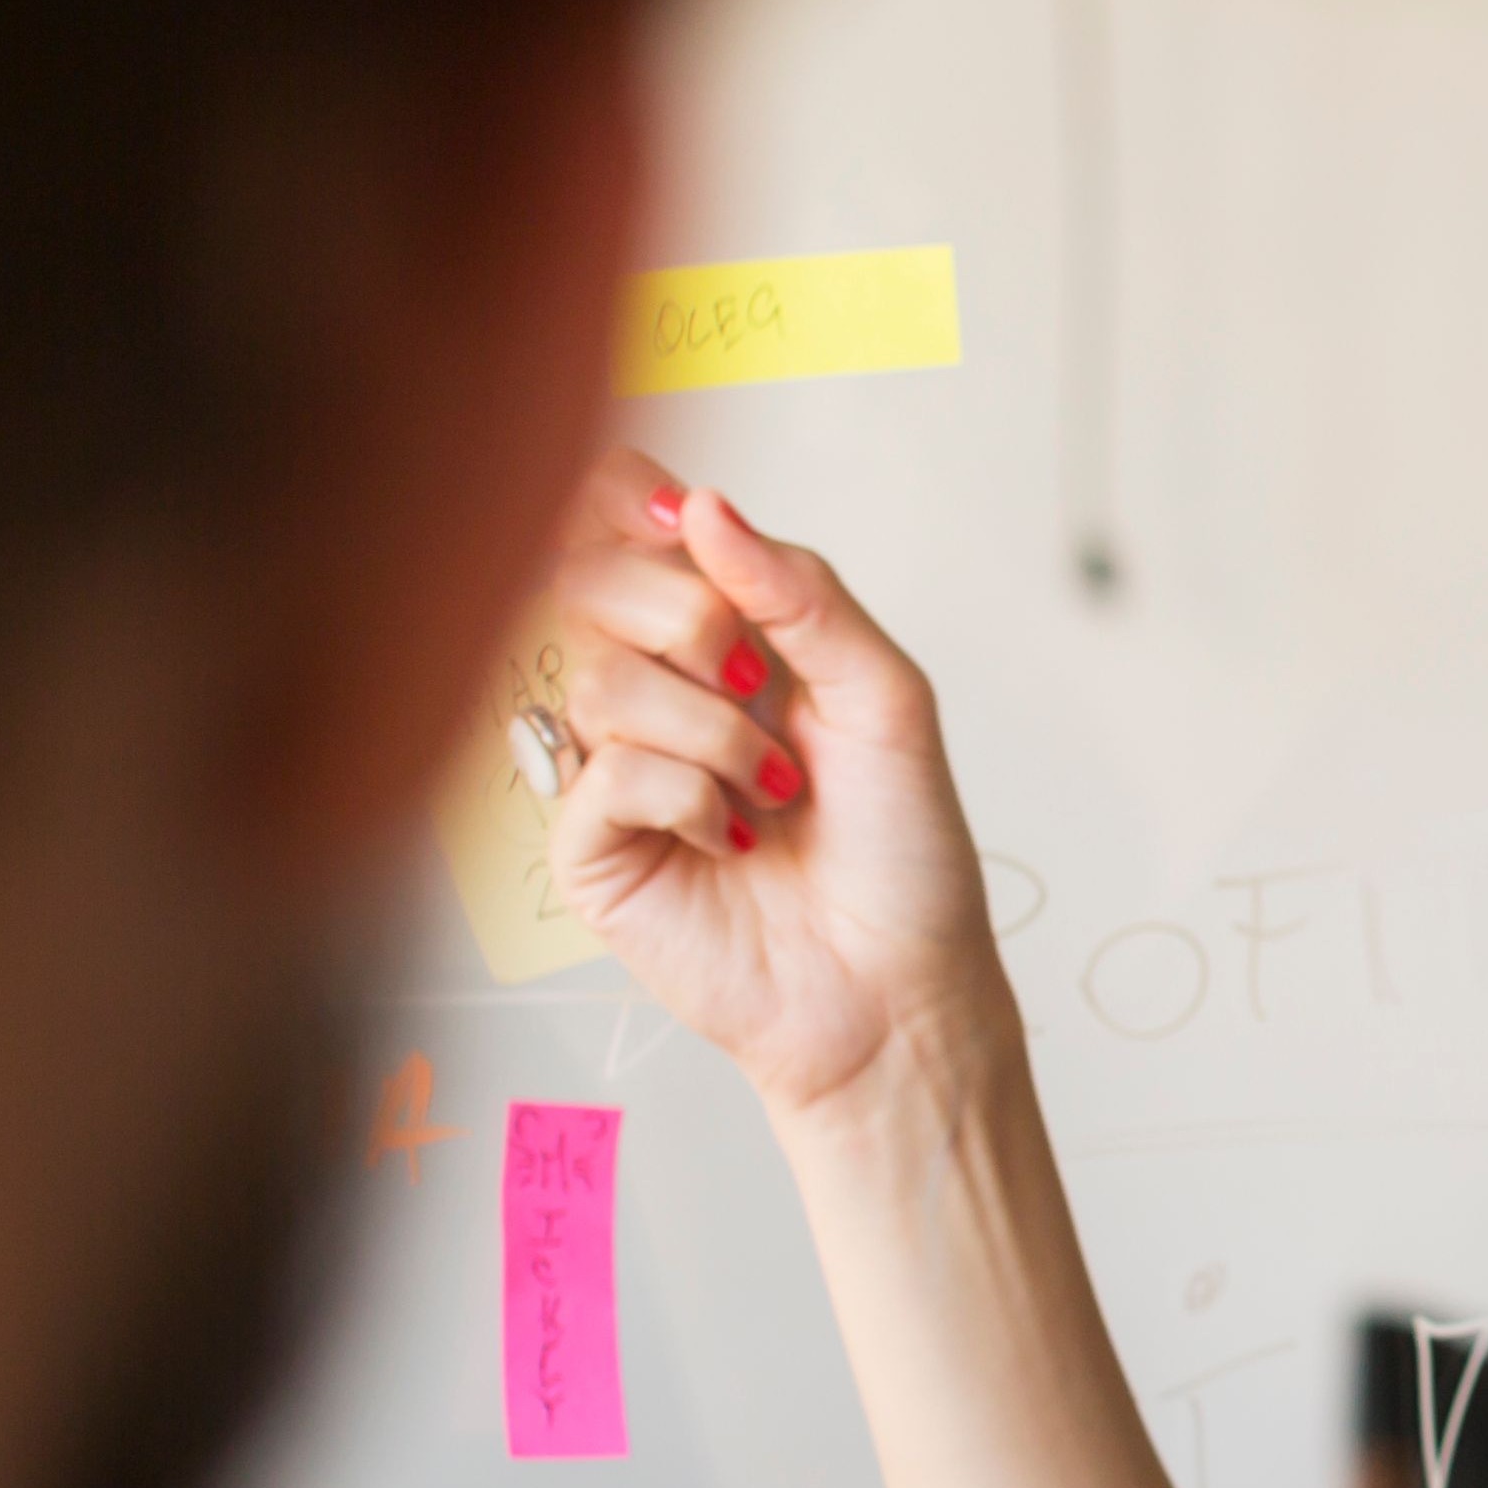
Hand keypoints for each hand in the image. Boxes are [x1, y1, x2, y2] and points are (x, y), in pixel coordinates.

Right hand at [539, 450, 1007, 1122]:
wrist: (898, 985)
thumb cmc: (901, 851)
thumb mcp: (885, 696)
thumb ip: (801, 594)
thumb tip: (701, 505)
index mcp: (724, 634)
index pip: (628, 525)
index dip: (632, 502)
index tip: (685, 521)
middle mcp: (657, 688)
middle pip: (586, 581)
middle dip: (683, 616)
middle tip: (752, 681)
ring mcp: (612, 766)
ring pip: (601, 680)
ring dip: (712, 732)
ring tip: (775, 791)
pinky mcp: (590, 846)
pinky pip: (601, 772)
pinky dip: (685, 795)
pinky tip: (730, 840)